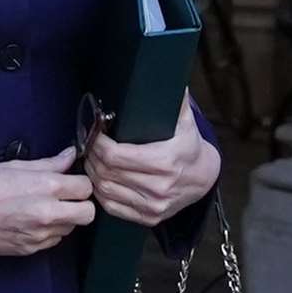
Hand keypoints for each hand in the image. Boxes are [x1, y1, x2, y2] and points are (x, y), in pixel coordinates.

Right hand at [0, 144, 96, 256]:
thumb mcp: (15, 166)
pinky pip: (51, 242)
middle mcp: (47, 213)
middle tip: (65, 198)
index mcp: (45, 187)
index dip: (79, 183)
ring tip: (39, 208)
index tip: (70, 182)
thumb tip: (70, 156)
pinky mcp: (28, 250)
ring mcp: (38, 235)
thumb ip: (49, 164)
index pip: (85, 188)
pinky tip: (28, 221)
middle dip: (80, 205)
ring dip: (63, 219)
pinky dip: (46, 233)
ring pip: (70, 229)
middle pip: (87, 214)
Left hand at [82, 90, 219, 227]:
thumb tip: (171, 74)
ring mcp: (154, 205)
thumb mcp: (186, 122)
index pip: (116, 155)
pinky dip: (101, 194)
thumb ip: (176, 100)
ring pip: (106, 191)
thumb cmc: (188, 147)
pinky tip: (99, 180)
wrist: (204, 179)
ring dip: (93, 175)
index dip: (98, 144)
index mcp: (165, 161)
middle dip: (92, 157)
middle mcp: (159, 186)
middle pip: (108, 172)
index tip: (93, 133)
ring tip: (91, 160)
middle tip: (87, 145)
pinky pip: (113, 208)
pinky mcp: (149, 218)